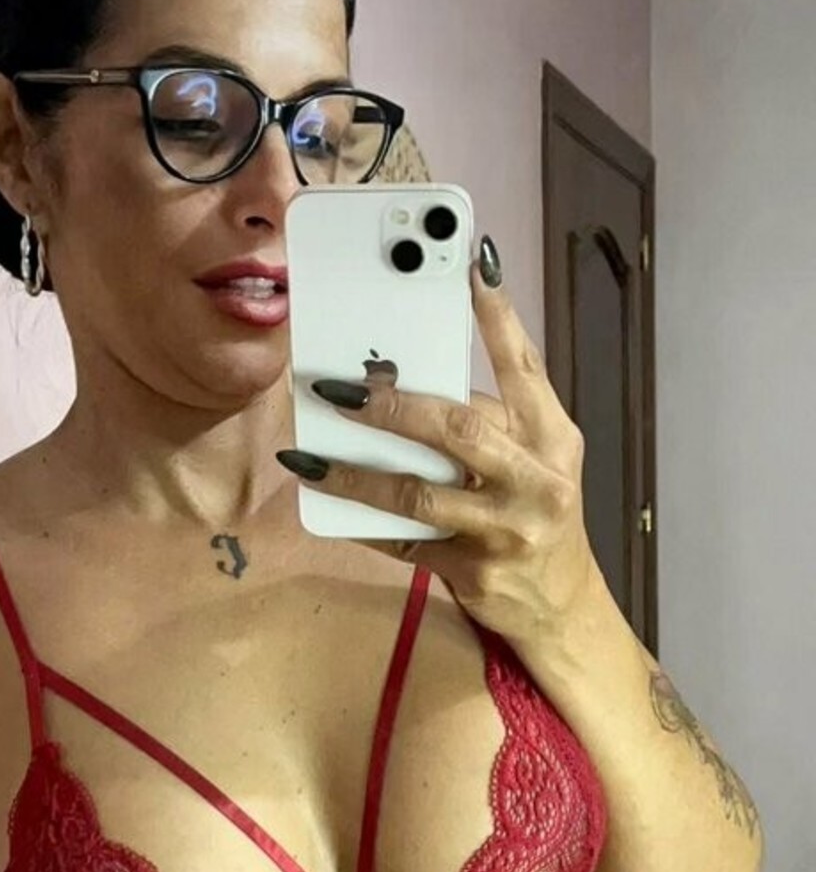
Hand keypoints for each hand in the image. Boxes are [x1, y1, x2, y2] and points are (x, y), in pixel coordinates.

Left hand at [278, 245, 595, 646]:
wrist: (563, 607)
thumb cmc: (536, 516)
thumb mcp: (534, 462)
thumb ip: (491, 421)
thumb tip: (406, 379)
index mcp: (552, 437)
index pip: (524, 365)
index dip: (498, 315)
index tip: (472, 264)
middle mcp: (536, 479)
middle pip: (457, 429)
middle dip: (391, 406)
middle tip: (337, 387)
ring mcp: (506, 529)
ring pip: (419, 494)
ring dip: (356, 474)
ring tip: (308, 458)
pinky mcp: (475, 571)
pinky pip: (405, 543)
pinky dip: (363, 524)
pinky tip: (328, 505)